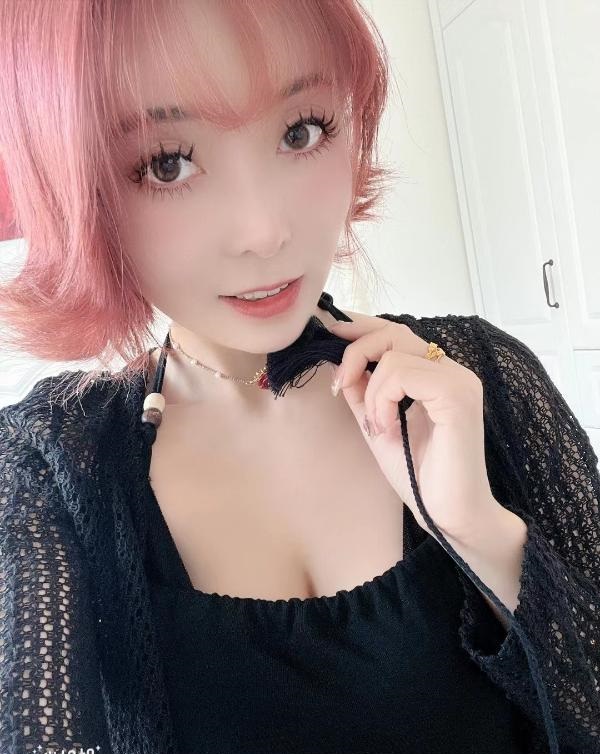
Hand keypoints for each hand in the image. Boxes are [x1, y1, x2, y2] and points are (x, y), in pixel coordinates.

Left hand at [328, 313, 501, 543]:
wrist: (448, 515)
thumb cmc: (419, 475)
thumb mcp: (378, 425)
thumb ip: (362, 392)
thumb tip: (339, 362)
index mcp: (437, 375)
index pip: (397, 333)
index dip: (361, 326)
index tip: (330, 330)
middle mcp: (452, 371)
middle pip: (395, 332)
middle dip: (357, 351)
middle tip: (340, 384)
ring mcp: (458, 380)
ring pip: (394, 354)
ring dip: (370, 390)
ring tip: (379, 425)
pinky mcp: (457, 395)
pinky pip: (403, 374)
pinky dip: (383, 398)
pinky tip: (388, 427)